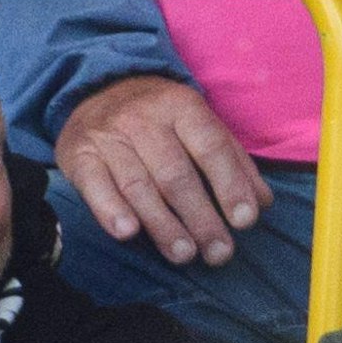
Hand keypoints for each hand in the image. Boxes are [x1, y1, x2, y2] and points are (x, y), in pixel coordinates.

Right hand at [55, 75, 270, 266]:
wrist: (96, 89)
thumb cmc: (159, 118)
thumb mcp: (198, 124)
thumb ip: (233, 160)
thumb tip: (263, 202)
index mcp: (181, 106)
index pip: (210, 147)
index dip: (230, 185)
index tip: (245, 220)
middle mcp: (143, 119)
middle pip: (176, 175)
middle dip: (201, 218)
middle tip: (219, 252)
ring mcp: (108, 136)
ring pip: (139, 186)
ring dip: (163, 225)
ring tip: (184, 254)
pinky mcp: (78, 155)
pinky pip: (95, 186)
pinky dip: (110, 210)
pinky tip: (128, 233)